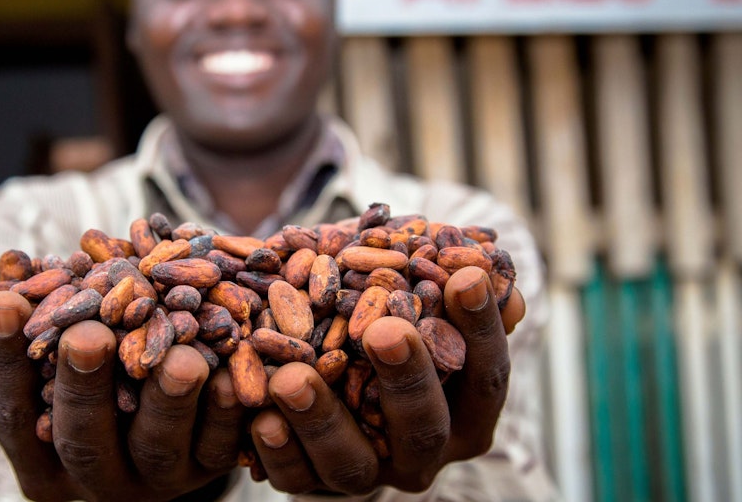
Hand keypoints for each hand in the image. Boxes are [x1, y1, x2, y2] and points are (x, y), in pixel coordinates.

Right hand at [0, 292, 244, 501]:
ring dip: (169, 399)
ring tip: (180, 359)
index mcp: (41, 454)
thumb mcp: (54, 351)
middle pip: (82, 436)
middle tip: (88, 333)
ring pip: (157, 444)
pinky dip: (225, 408)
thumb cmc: (95, 363)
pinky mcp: (210, 467)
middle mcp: (93, 476)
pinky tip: (230, 372)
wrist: (170, 410)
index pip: (11, 410)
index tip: (3, 301)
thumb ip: (26, 330)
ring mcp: (154, 477)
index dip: (4, 357)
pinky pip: (220, 443)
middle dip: (84, 383)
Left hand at [249, 266, 524, 495]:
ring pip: (352, 461)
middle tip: (386, 331)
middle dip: (407, 378)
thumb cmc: (380, 317)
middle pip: (424, 426)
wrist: (317, 366)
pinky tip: (260, 420)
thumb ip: (445, 281)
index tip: (466, 275)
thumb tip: (487, 266)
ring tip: (292, 377)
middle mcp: (422, 451)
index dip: (481, 327)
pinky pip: (294, 476)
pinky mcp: (311, 484)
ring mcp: (368, 472)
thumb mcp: (413, 295)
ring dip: (322, 418)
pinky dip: (277, 450)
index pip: (485, 374)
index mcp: (463, 411)